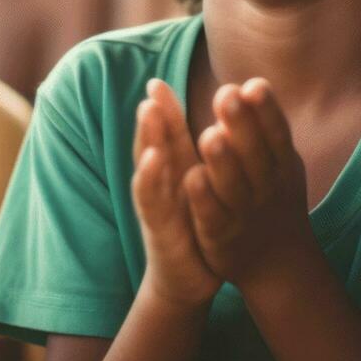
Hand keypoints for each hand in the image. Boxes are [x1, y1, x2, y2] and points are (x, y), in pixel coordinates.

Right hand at [131, 79, 221, 306]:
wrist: (190, 279)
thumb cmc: (196, 227)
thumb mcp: (199, 188)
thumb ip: (199, 156)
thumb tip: (212, 120)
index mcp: (176, 172)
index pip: (170, 135)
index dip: (166, 109)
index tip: (160, 81)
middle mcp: (161, 184)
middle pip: (155, 144)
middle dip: (155, 116)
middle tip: (154, 88)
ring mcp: (156, 206)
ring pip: (149, 167)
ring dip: (148, 138)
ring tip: (149, 112)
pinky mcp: (158, 230)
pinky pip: (153, 201)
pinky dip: (151, 178)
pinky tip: (154, 159)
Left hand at [184, 78, 317, 291]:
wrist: (279, 262)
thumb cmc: (274, 197)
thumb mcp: (279, 163)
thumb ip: (263, 129)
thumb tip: (248, 85)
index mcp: (283, 164)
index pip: (277, 133)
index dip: (267, 110)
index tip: (253, 85)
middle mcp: (267, 187)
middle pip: (256, 155)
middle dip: (242, 125)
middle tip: (226, 95)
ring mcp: (245, 213)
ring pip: (234, 185)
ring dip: (222, 161)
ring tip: (208, 134)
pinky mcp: (222, 237)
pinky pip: (213, 215)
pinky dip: (204, 198)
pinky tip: (191, 177)